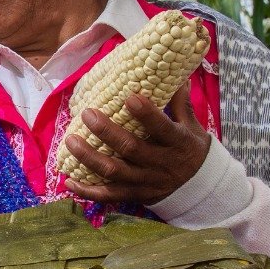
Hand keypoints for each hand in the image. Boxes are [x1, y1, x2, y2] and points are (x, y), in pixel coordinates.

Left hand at [62, 83, 210, 204]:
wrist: (201, 187)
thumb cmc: (192, 149)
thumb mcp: (192, 126)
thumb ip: (179, 102)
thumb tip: (176, 73)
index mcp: (178, 142)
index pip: (162, 128)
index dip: (146, 115)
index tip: (129, 98)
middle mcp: (161, 163)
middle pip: (130, 149)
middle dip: (106, 132)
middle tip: (87, 114)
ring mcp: (147, 181)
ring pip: (114, 172)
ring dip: (89, 158)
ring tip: (70, 142)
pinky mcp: (135, 195)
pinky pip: (109, 195)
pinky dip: (87, 191)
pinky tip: (68, 181)